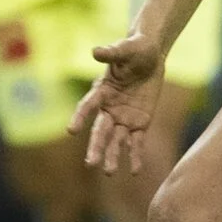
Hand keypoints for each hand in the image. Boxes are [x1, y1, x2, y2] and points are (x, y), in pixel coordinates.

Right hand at [70, 31, 166, 174]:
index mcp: (101, 91)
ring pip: (116, 141)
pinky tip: (134, 171)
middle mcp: (108, 109)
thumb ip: (112, 53)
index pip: (88, 106)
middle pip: (100, 131)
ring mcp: (123, 118)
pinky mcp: (139, 124)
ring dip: (112, 156)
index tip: (71, 130)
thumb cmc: (135, 50)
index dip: (79, 117)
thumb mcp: (126, 49)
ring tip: (109, 172)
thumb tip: (95, 51)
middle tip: (91, 163)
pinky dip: (134, 156)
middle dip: (96, 147)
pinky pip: (136, 143)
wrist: (150, 57)